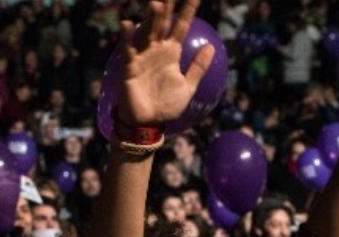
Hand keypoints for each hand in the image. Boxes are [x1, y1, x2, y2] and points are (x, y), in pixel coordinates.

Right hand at [114, 0, 216, 127]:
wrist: (148, 123)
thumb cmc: (166, 105)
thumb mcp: (187, 86)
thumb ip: (198, 67)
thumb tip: (211, 46)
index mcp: (171, 52)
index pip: (181, 26)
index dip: (188, 10)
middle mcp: (156, 50)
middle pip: (163, 23)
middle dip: (167, 7)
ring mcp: (142, 57)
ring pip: (147, 32)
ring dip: (151, 18)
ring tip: (156, 3)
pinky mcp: (130, 67)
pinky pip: (128, 50)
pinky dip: (127, 37)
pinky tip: (127, 24)